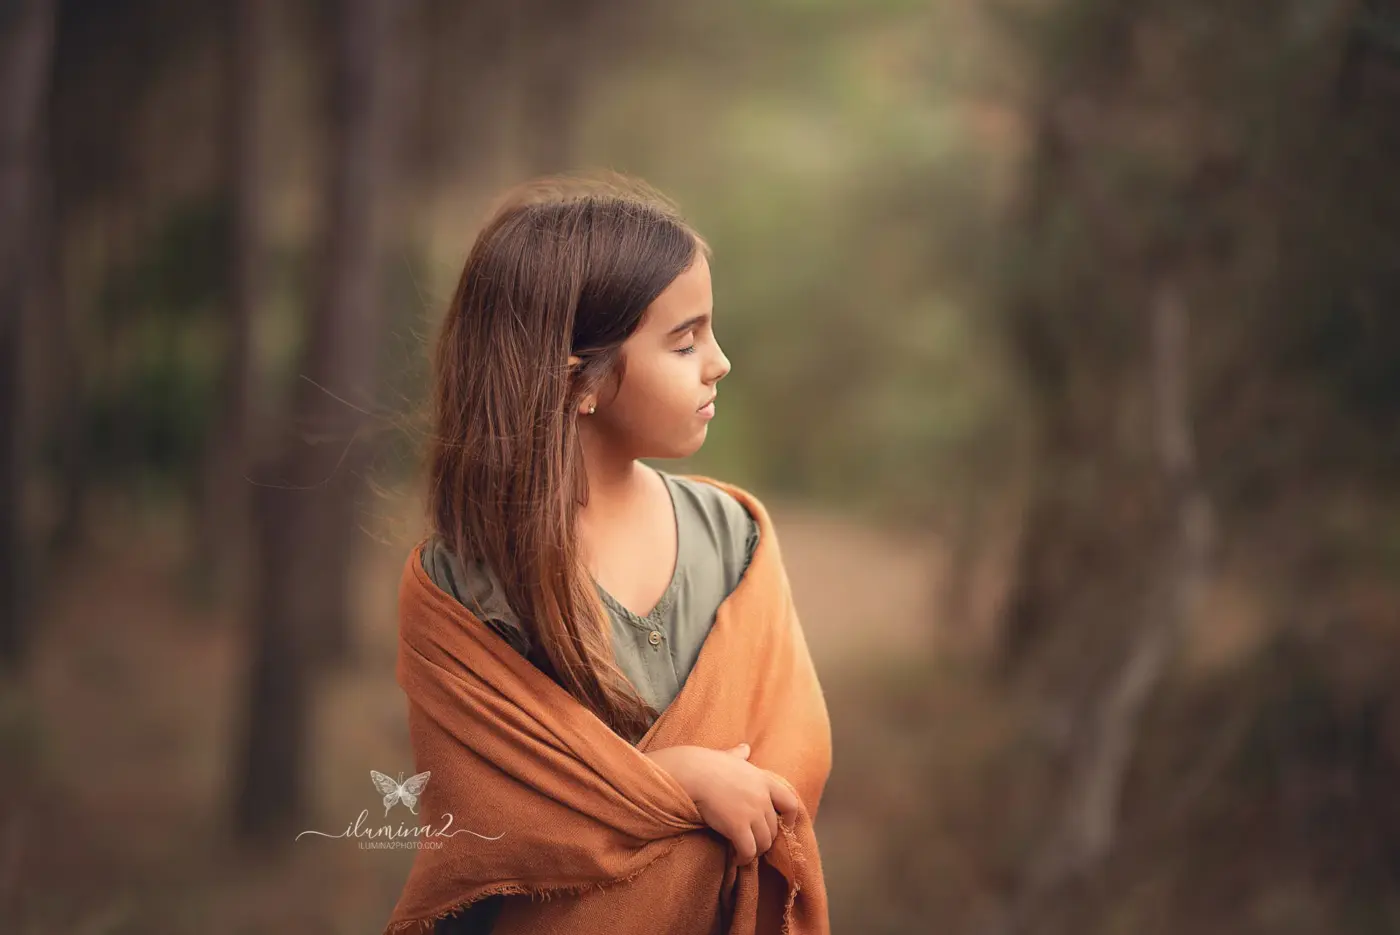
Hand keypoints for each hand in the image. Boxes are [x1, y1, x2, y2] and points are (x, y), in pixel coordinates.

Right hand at [644, 743, 801, 864]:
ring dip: (755, 851)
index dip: (790, 818)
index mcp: (763, 780)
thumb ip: (739, 755)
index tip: (783, 825)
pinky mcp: (738, 827)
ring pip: (764, 843)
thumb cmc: (706, 764)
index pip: (790, 802)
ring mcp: (752, 813)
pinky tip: (736, 858)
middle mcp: (762, 798)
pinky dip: (744, 858)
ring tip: (744, 853)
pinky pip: (749, 851)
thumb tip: (745, 747)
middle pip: (774, 828)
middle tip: (752, 842)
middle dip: (765, 838)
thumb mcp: (728, 757)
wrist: (692, 773)